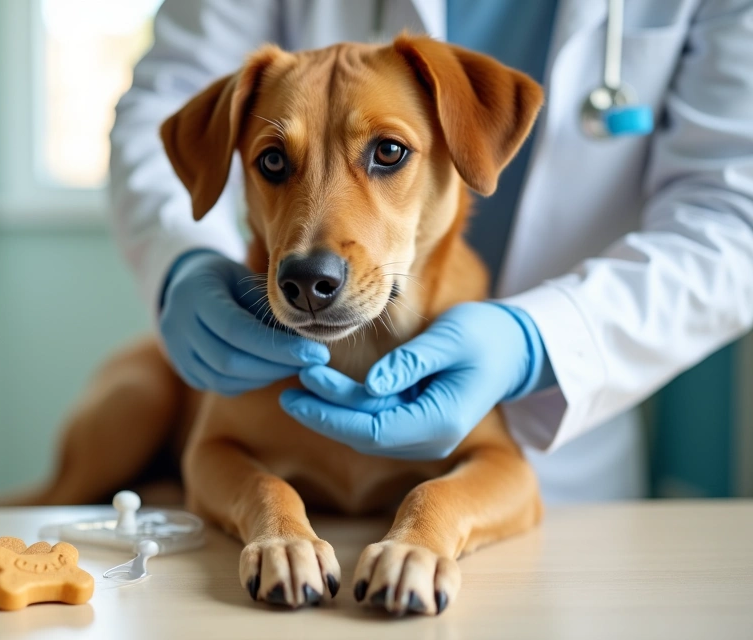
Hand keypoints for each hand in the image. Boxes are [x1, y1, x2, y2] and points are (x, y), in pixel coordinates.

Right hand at [160, 250, 329, 395]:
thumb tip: (305, 337)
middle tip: (312, 362)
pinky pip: (220, 386)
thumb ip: (267, 307)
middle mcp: (178, 326)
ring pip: (224, 379)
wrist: (185, 286)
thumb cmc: (225, 279)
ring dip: (265, 377)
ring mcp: (177, 352)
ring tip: (295, 365)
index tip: (315, 353)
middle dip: (276, 366)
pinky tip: (271, 370)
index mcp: (194, 295)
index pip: (236, 330)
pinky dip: (250, 382)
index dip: (277, 347)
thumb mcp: (246, 279)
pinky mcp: (185, 370)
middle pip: (228, 360)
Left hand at [279, 302, 547, 459]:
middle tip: (287, 391)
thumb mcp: (451, 339)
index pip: (373, 430)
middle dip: (324, 412)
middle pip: (364, 434)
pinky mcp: (416, 422)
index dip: (331, 416)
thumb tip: (371, 383)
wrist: (515, 348)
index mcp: (441, 422)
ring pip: (366, 428)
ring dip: (332, 408)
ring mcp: (424, 434)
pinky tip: (322, 387)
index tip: (297, 395)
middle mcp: (431, 437)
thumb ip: (411, 362)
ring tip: (300, 382)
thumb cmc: (486, 336)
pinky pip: (374, 419)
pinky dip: (348, 404)